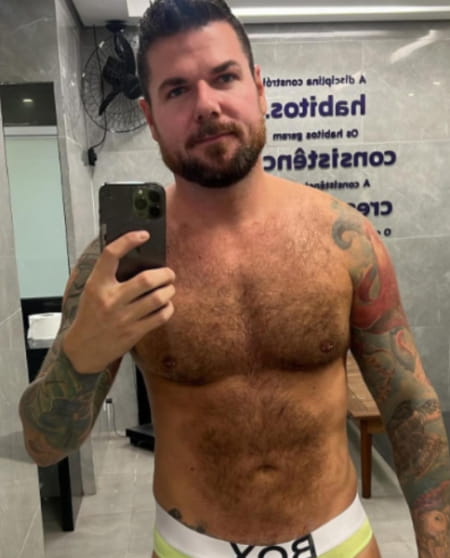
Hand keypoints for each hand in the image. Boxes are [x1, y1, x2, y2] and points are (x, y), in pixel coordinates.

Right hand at [63, 231, 175, 372]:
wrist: (83, 349)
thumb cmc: (90, 315)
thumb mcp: (91, 292)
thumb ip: (108, 276)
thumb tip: (137, 257)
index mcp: (96, 285)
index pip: (111, 255)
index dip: (128, 241)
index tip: (144, 235)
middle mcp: (110, 299)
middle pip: (146, 279)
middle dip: (164, 274)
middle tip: (169, 273)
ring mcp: (123, 317)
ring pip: (157, 298)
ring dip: (169, 290)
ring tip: (169, 288)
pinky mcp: (134, 332)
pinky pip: (160, 316)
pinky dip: (168, 308)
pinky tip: (166, 305)